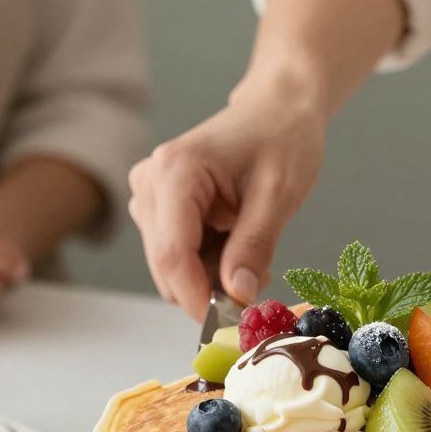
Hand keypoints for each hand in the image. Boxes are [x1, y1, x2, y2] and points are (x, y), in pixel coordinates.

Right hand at [130, 78, 325, 318]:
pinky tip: (236, 242)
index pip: (172, 255)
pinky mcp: (156, 207)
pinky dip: (208, 263)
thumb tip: (238, 297)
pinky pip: (175, 256)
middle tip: (260, 278)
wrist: (276, 109)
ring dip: (211, 274)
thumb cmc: (282, 139)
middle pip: (166, 266)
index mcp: (175, 172)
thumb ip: (255, 246)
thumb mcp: (279, 195)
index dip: (197, 298)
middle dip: (209, 286)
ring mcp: (148, 195)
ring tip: (253, 249)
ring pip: (170, 267)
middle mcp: (149, 182)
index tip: (233, 322)